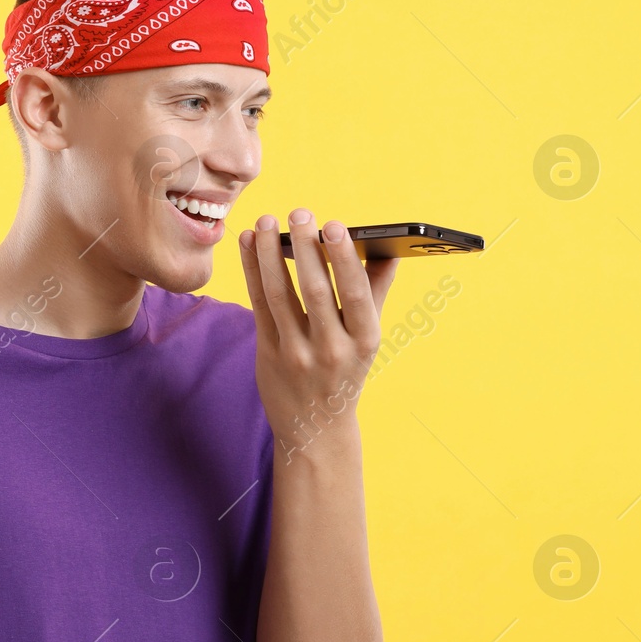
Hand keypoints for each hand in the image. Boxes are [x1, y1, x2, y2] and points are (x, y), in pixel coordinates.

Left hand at [237, 210, 397, 462]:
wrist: (316, 429)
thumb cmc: (346, 371)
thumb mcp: (367, 338)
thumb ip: (376, 292)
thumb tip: (391, 248)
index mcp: (364, 341)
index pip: (355, 294)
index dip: (343, 259)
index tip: (334, 224)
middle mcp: (332, 349)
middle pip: (314, 291)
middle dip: (305, 248)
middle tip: (299, 212)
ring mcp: (297, 354)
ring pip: (280, 296)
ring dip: (269, 254)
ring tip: (266, 221)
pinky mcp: (268, 354)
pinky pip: (258, 305)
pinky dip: (252, 271)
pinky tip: (248, 243)